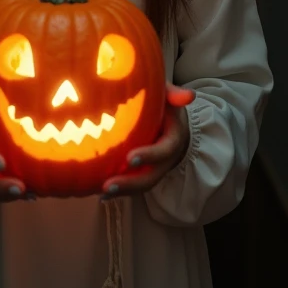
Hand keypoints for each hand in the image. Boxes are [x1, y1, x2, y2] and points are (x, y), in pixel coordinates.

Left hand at [100, 83, 194, 199]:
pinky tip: (99, 194)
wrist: (169, 120)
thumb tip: (188, 95)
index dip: (150, 156)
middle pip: (151, 176)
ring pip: (141, 185)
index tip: (130, 159)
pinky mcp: (143, 173)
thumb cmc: (164, 105)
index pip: (164, 150)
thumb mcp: (168, 95)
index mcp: (173, 138)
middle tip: (108, 184)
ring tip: (102, 191)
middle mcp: (165, 159)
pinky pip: (133, 186)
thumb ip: (173, 93)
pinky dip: (118, 191)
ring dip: (123, 191)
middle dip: (131, 183)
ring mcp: (154, 168)